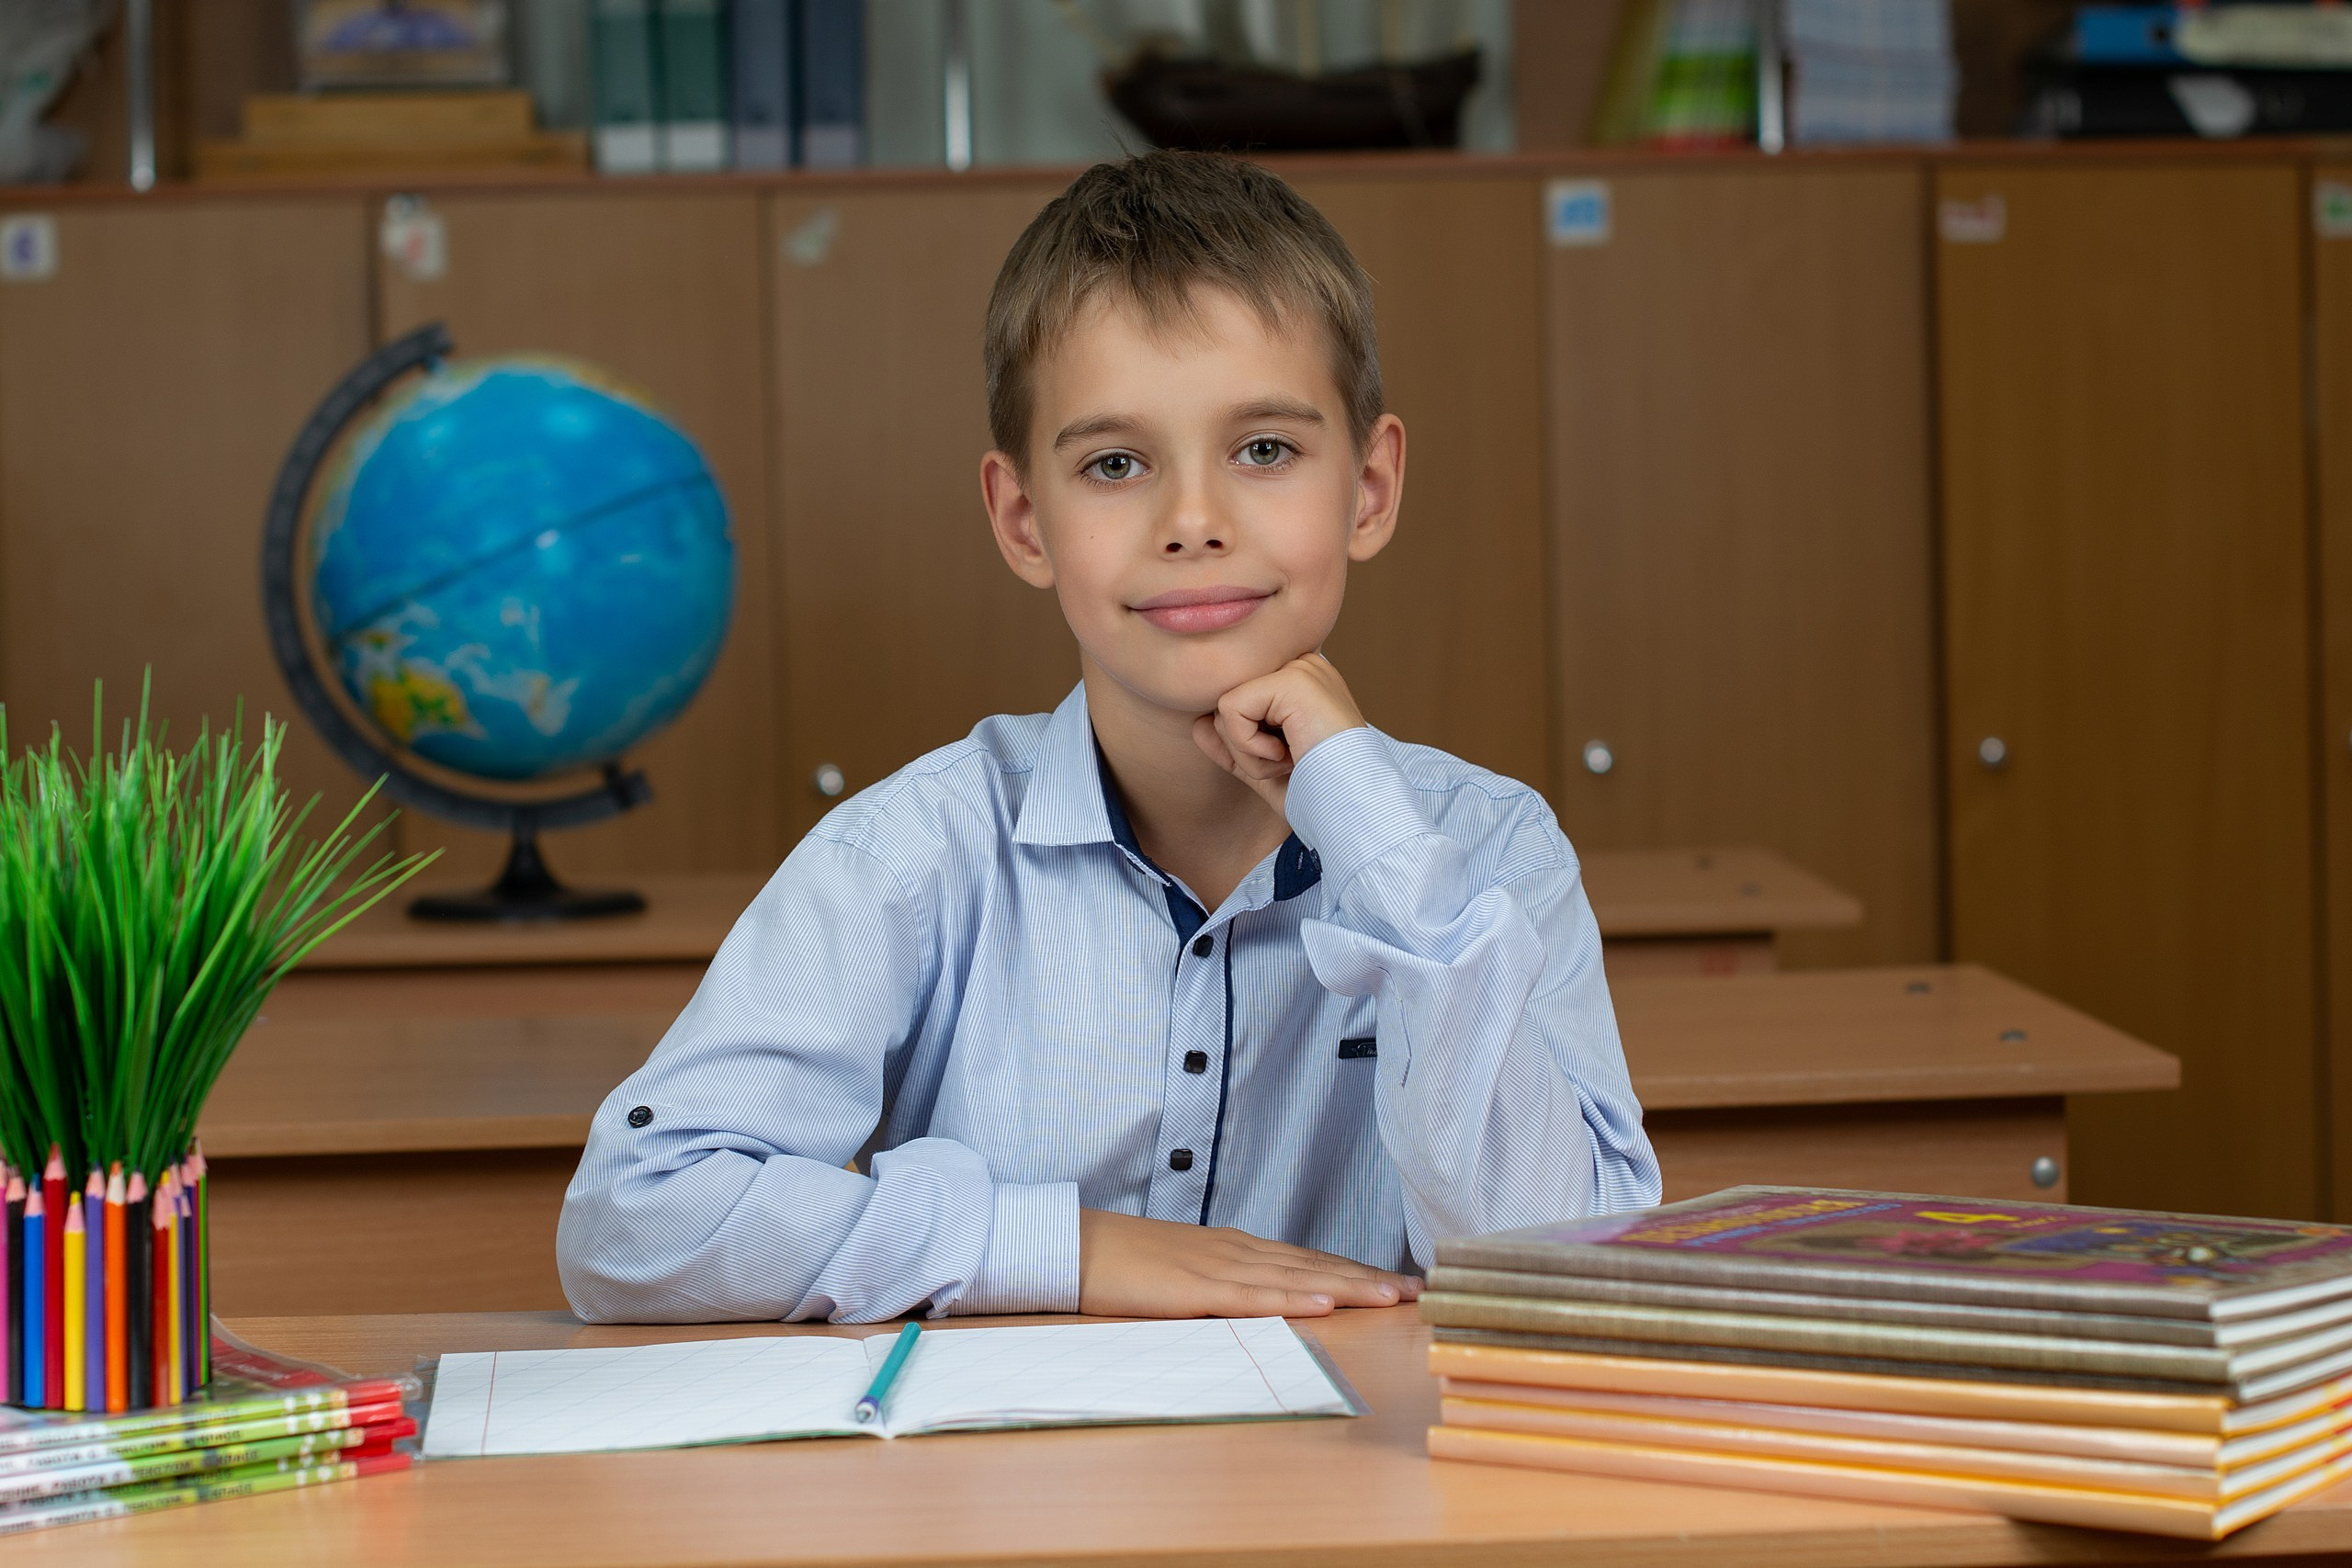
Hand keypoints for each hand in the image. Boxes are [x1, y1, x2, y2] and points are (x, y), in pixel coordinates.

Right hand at [1078, 1209, 1420, 1317]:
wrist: (1074, 1246)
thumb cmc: (1125, 1263)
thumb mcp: (1186, 1272)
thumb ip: (1225, 1284)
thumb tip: (1262, 1298)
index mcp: (1237, 1249)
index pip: (1310, 1260)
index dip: (1357, 1271)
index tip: (1400, 1283)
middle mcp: (1238, 1251)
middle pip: (1316, 1264)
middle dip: (1369, 1278)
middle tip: (1420, 1290)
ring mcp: (1218, 1267)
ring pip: (1297, 1277)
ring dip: (1349, 1286)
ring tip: (1392, 1296)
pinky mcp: (1195, 1289)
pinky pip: (1252, 1296)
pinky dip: (1293, 1297)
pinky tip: (1326, 1301)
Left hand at [1192, 653, 1364, 814]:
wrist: (1349, 808)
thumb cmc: (1318, 792)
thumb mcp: (1264, 768)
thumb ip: (1233, 744)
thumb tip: (1197, 725)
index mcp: (1303, 684)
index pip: (1241, 702)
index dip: (1244, 742)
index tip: (1284, 762)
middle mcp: (1304, 667)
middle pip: (1229, 703)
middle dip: (1244, 747)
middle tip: (1287, 763)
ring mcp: (1300, 669)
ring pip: (1226, 707)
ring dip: (1248, 751)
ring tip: (1288, 760)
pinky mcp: (1292, 679)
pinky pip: (1231, 709)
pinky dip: (1248, 746)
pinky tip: (1285, 755)